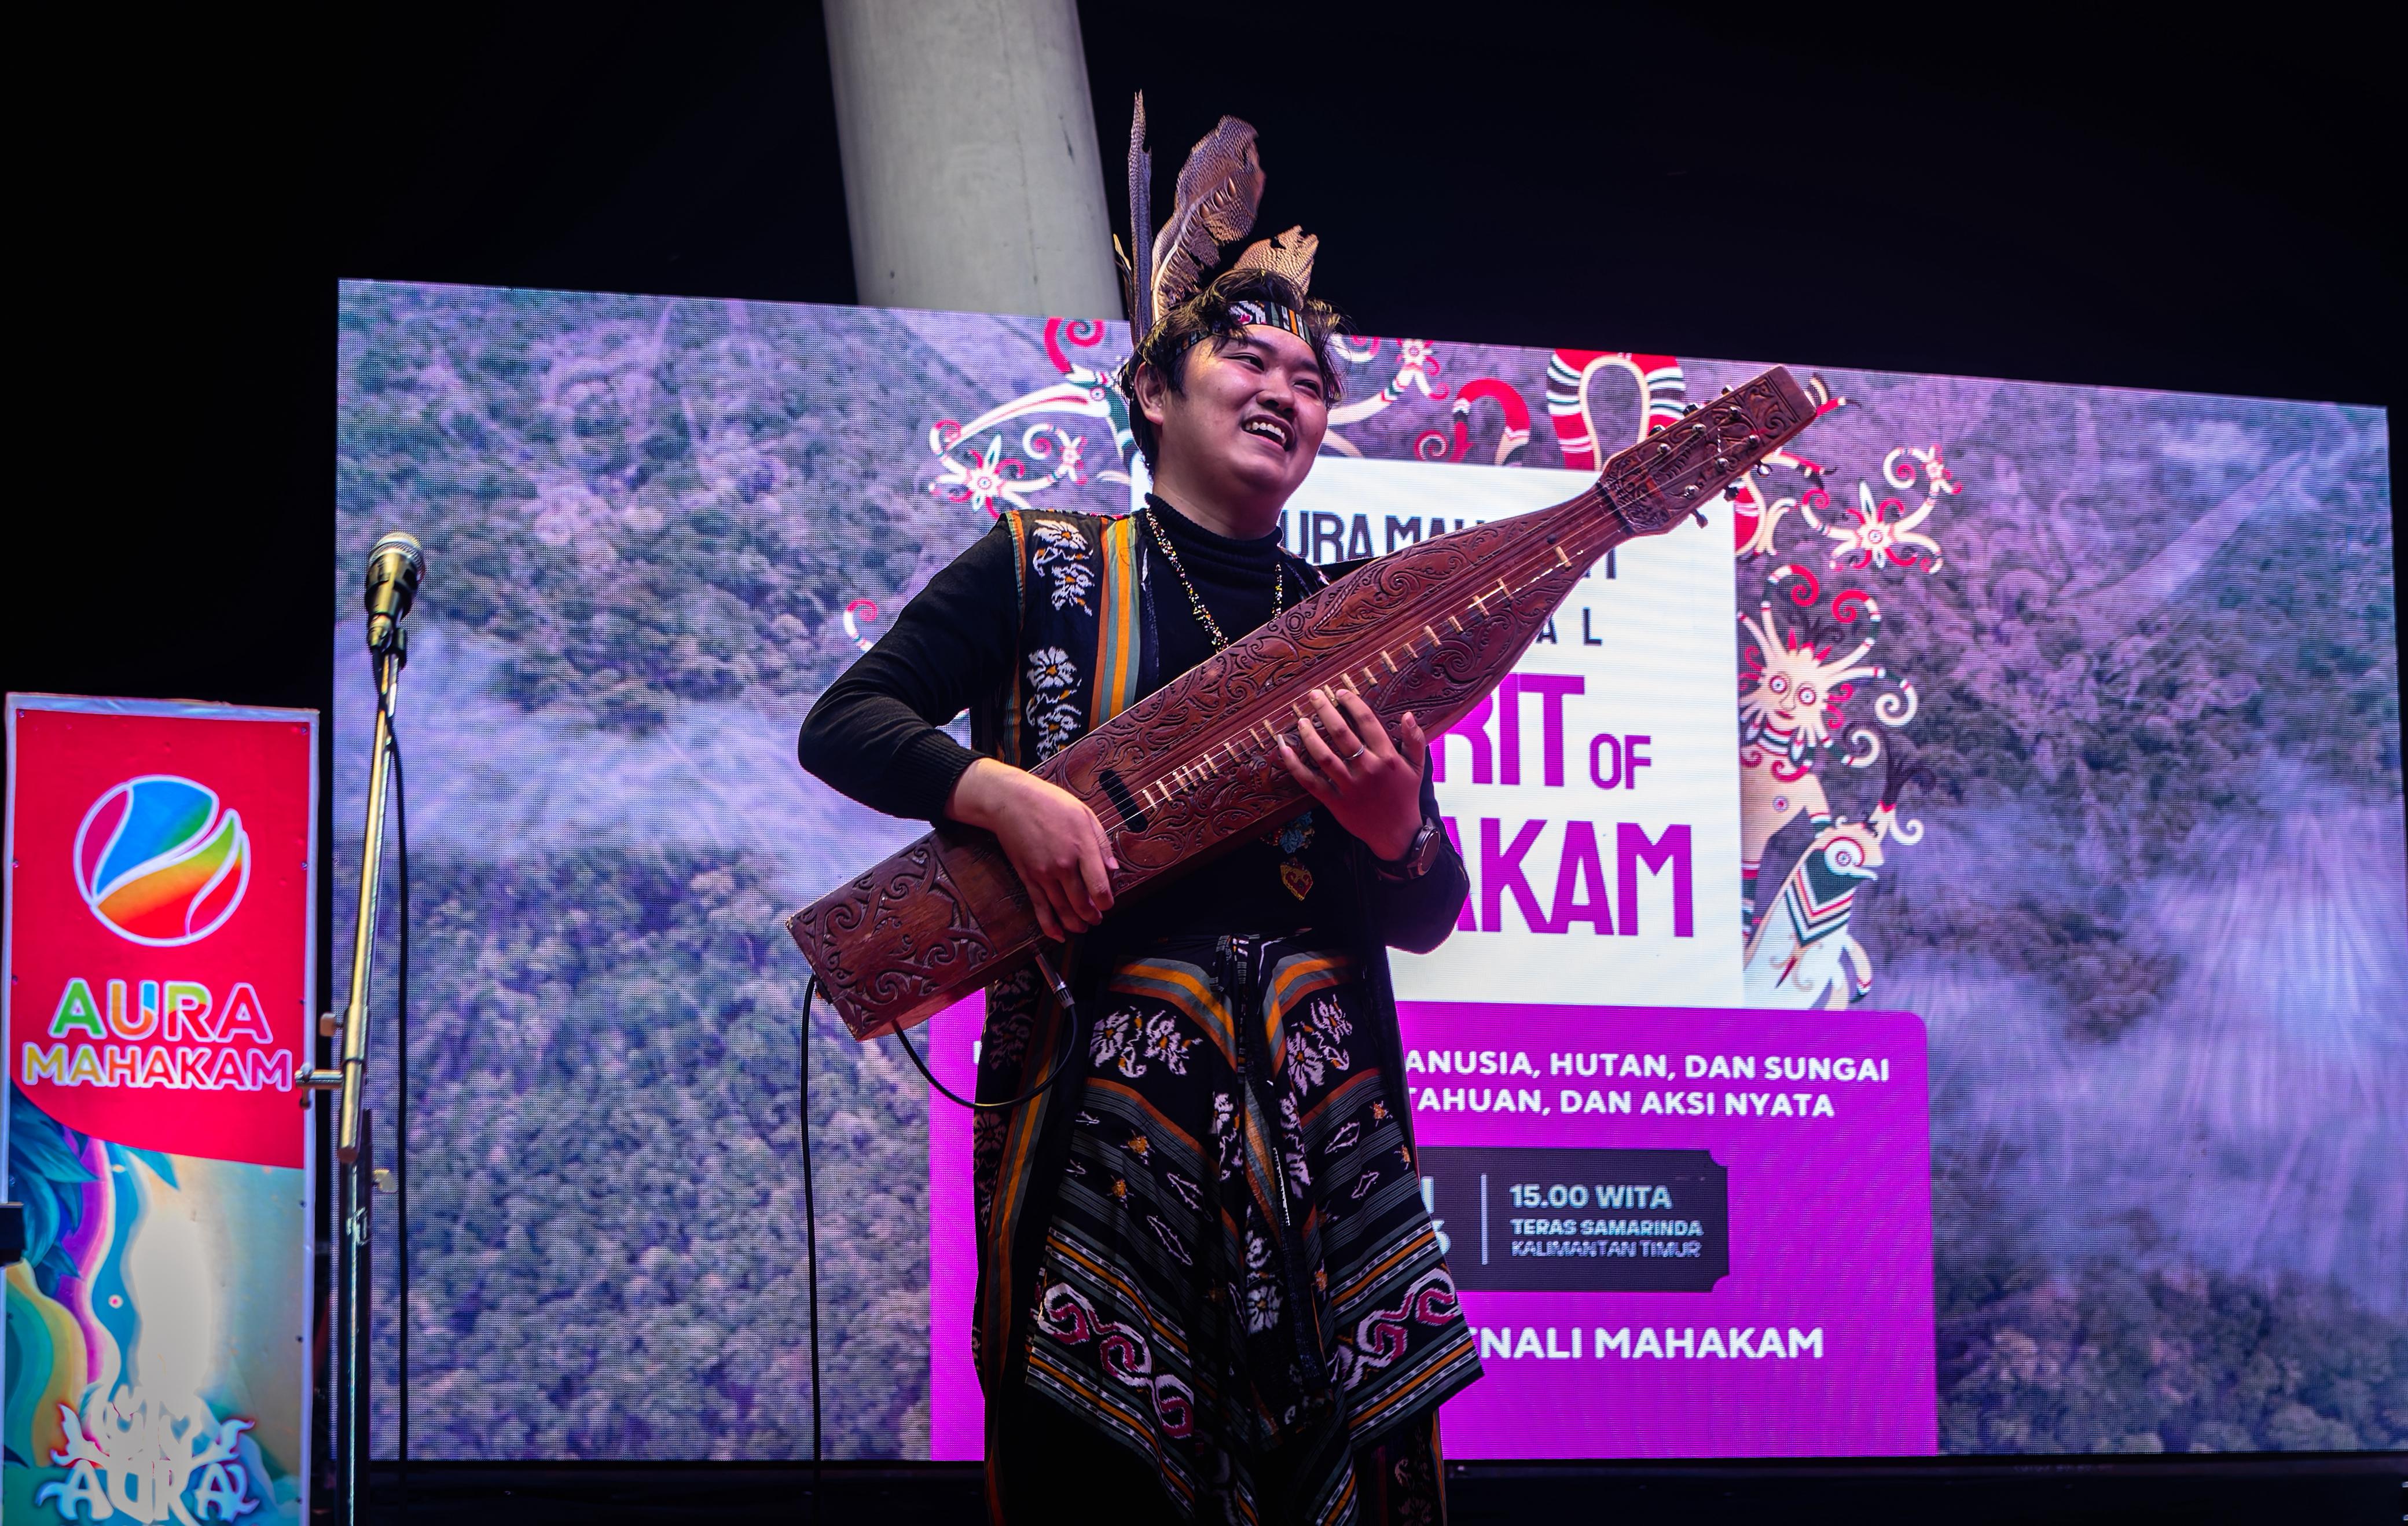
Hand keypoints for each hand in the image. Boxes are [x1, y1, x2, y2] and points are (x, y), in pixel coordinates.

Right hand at [946, 758, 1117, 940]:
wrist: (1011, 801)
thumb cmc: (1050, 803)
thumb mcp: (1085, 814)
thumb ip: (1101, 844)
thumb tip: (1113, 870)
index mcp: (1082, 847)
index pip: (1099, 887)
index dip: (1106, 902)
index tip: (1108, 904)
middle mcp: (1063, 865)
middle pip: (1082, 903)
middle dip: (1092, 916)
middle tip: (1096, 920)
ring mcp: (1044, 873)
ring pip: (1062, 909)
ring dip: (1075, 924)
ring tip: (1082, 928)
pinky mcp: (1028, 878)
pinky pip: (1040, 907)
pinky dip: (1049, 925)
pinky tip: (1058, 935)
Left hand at [1276, 688, 1427, 860]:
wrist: (1397, 834)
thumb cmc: (1405, 796)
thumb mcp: (1417, 768)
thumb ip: (1415, 740)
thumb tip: (1408, 715)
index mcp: (1386, 757)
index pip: (1366, 722)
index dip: (1351, 703)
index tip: (1340, 692)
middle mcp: (1367, 769)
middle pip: (1341, 733)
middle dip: (1325, 710)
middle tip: (1314, 695)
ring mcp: (1349, 786)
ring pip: (1323, 755)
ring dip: (1309, 735)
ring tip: (1300, 719)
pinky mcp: (1335, 802)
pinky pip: (1310, 781)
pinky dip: (1295, 765)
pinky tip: (1284, 750)